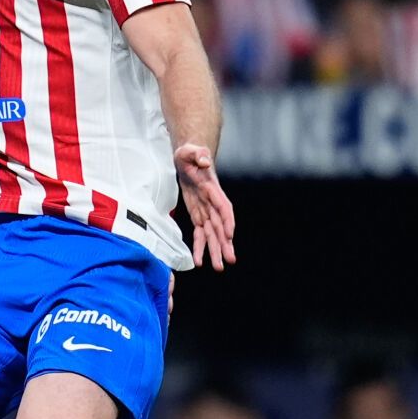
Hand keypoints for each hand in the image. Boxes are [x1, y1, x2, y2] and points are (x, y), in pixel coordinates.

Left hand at [174, 141, 236, 271]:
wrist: (188, 159)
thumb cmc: (189, 154)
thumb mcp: (189, 151)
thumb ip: (197, 154)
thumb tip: (204, 160)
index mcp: (212, 189)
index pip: (223, 207)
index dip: (227, 221)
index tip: (229, 235)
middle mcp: (212, 203)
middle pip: (220, 226)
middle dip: (224, 243)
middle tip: (229, 260)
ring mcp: (206, 210)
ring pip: (212, 234)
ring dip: (215, 250)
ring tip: (218, 267)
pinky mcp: (198, 214)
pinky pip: (200, 233)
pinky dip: (200, 247)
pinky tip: (199, 261)